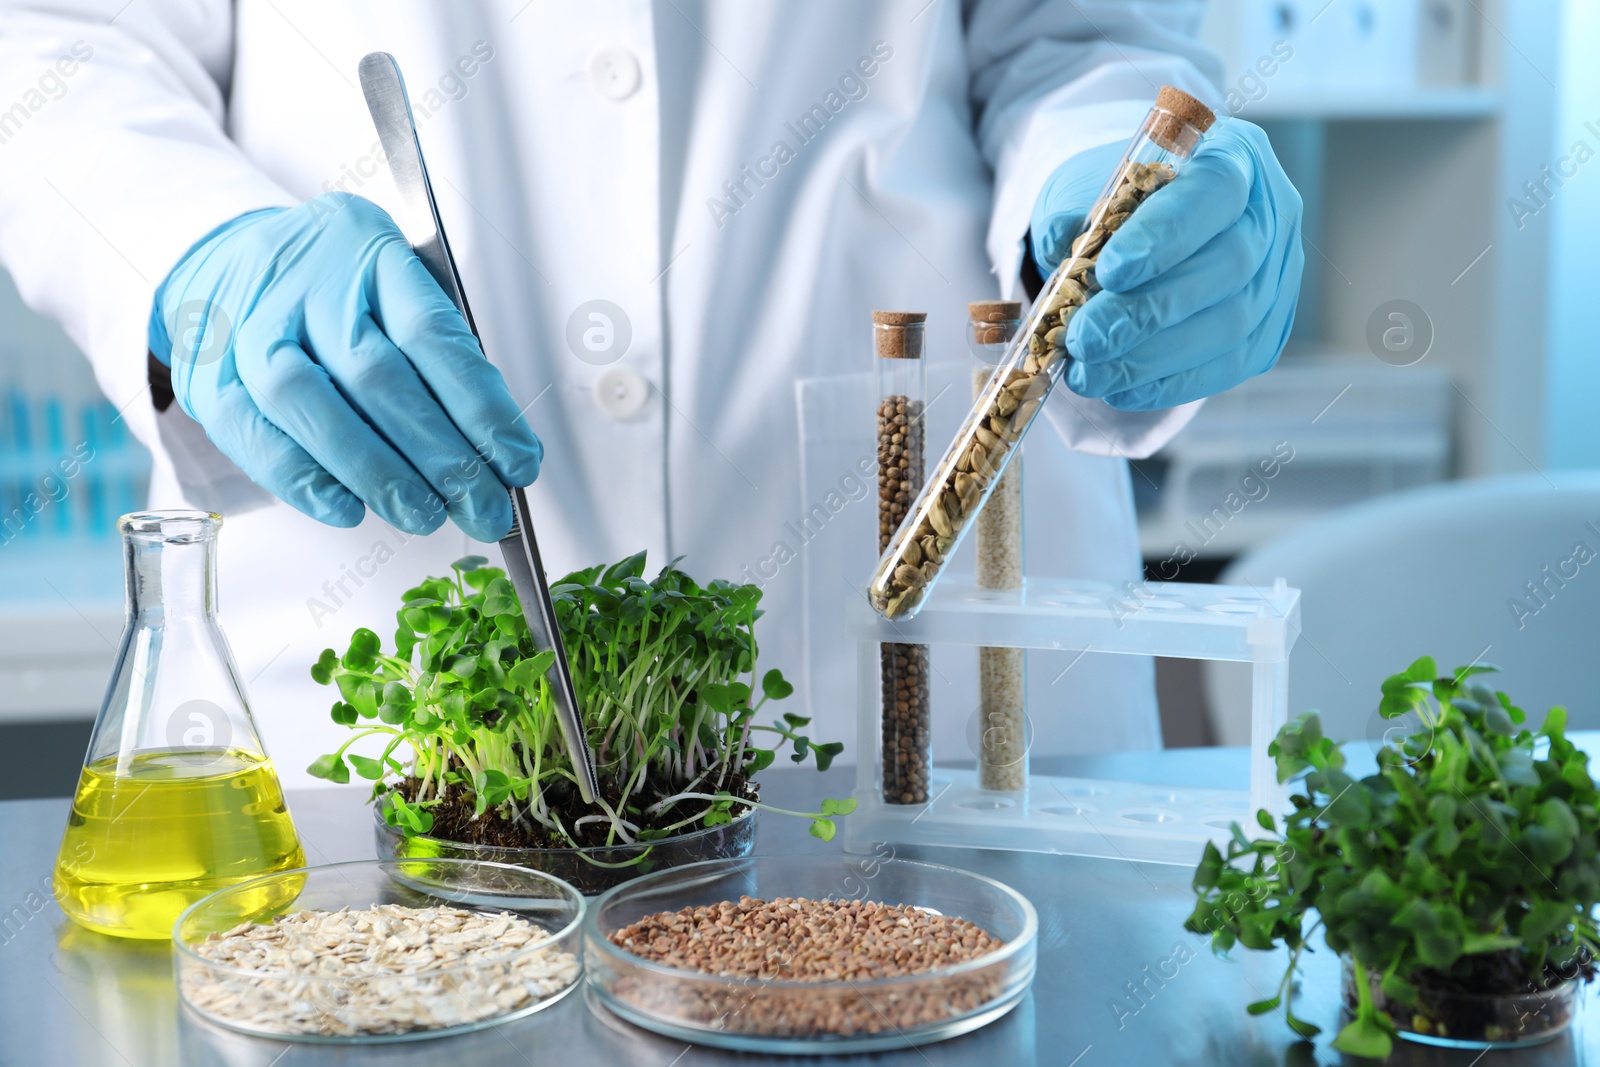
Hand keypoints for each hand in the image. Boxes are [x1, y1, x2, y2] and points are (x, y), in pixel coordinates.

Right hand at [149, 193, 540, 539]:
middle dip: (441, 456)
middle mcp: (305, 281)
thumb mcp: (395, 291)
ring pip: (310, 403)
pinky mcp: (208, 374)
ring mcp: (249, 325)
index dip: (481, 408)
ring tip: (425, 515)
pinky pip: (253, 433)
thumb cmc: (335, 291)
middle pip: (377, 375)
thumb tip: (500, 453)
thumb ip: (442, 360)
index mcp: (368, 248)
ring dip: (376, 473)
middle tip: (483, 506)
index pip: (433, 335)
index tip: (518, 462)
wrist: (226, 264)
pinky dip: (304, 480)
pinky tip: (348, 508)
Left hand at [1029, 120, 1303, 410]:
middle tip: (1084, 339)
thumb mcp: (1087, 188)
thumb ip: (1077, 212)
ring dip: (1151, 357)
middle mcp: (1271, 213)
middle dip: (1148, 311)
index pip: (1214, 191)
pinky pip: (1226, 365)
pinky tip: (1120, 388)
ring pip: (1229, 325)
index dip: (1165, 235)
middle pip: (1228, 266)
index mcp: (1234, 157)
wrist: (1137, 230)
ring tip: (1087, 373)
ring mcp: (1277, 276)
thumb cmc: (1116, 201)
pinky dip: (1168, 382)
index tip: (1108, 271)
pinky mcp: (1267, 331)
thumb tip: (1063, 241)